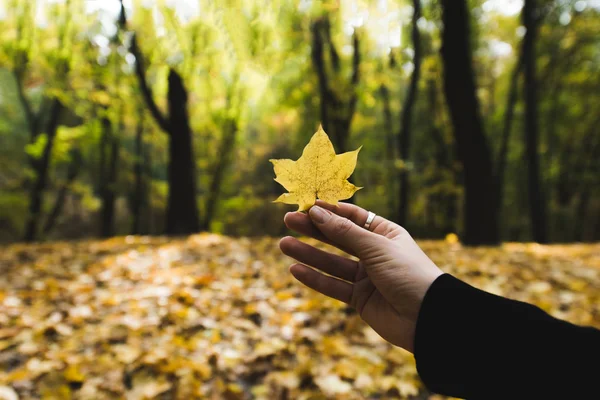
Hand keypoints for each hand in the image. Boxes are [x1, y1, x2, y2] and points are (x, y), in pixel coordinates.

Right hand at [279, 200, 442, 352]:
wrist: (428, 318)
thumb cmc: (409, 274)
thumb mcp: (376, 248)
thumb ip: (344, 232)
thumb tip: (317, 212)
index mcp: (385, 234)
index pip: (353, 217)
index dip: (330, 211)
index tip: (307, 205)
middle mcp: (375, 253)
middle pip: (338, 238)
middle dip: (313, 230)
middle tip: (288, 220)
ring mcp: (367, 277)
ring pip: (332, 262)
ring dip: (308, 253)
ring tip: (284, 244)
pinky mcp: (360, 299)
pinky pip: (333, 286)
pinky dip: (315, 279)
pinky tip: (295, 269)